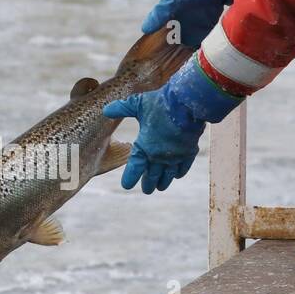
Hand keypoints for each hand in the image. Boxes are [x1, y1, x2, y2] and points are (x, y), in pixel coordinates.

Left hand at [103, 51, 246, 192]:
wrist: (188, 103)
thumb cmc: (160, 103)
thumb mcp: (137, 103)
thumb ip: (121, 108)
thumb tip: (105, 110)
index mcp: (145, 146)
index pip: (134, 169)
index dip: (130, 178)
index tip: (126, 185)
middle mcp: (159, 156)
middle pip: (152, 176)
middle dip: (148, 184)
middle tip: (146, 190)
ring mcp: (175, 156)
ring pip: (168, 175)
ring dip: (163, 182)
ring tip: (160, 187)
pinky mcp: (189, 151)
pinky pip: (183, 167)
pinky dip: (179, 173)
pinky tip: (177, 175)